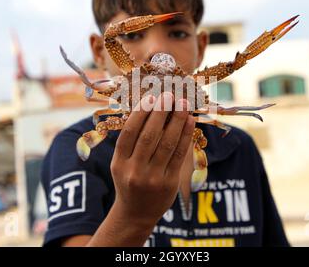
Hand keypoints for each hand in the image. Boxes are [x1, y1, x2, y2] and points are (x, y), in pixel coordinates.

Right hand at [110, 92, 193, 227]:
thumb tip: (149, 110)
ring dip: (176, 121)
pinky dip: (185, 136)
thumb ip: (131, 143)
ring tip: (182, 103)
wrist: (136, 214)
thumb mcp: (121, 164)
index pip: (129, 133)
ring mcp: (153, 178)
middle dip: (160, 112)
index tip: (151, 96)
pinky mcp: (169, 183)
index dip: (140, 113)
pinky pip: (179, 155)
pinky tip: (189, 121)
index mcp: (119, 163)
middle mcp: (134, 171)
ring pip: (167, 144)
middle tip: (169, 94)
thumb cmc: (129, 181)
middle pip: (149, 136)